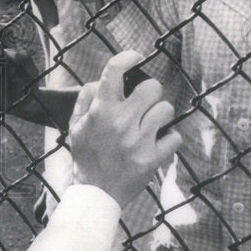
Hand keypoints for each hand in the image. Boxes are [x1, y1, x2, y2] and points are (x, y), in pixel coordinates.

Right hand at [68, 50, 181, 208]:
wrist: (96, 194)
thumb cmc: (86, 157)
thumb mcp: (75, 126)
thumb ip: (86, 99)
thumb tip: (102, 80)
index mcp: (101, 110)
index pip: (115, 70)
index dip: (129, 57)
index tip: (136, 57)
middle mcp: (121, 121)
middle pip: (152, 87)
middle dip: (150, 93)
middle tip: (144, 103)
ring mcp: (139, 140)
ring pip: (167, 110)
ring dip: (161, 115)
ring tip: (152, 125)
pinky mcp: (153, 158)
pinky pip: (175, 137)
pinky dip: (169, 140)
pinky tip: (157, 144)